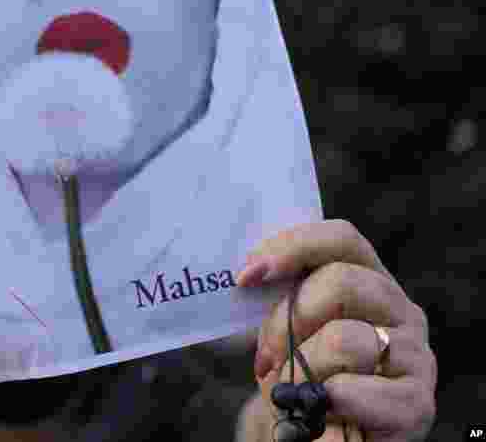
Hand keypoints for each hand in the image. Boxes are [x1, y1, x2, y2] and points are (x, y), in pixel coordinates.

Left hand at [236, 219, 436, 440]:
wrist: (315, 435)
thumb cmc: (298, 372)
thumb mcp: (283, 327)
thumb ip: (276, 295)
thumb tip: (245, 274)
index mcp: (369, 280)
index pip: (341, 239)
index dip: (293, 247)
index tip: (246, 275)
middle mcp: (400, 310)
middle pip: (342, 282)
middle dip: (289, 318)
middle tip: (270, 352)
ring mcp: (414, 355)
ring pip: (346, 339)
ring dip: (304, 367)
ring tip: (294, 387)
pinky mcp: (416, 403)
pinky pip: (359, 389)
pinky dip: (329, 399)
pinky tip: (323, 406)